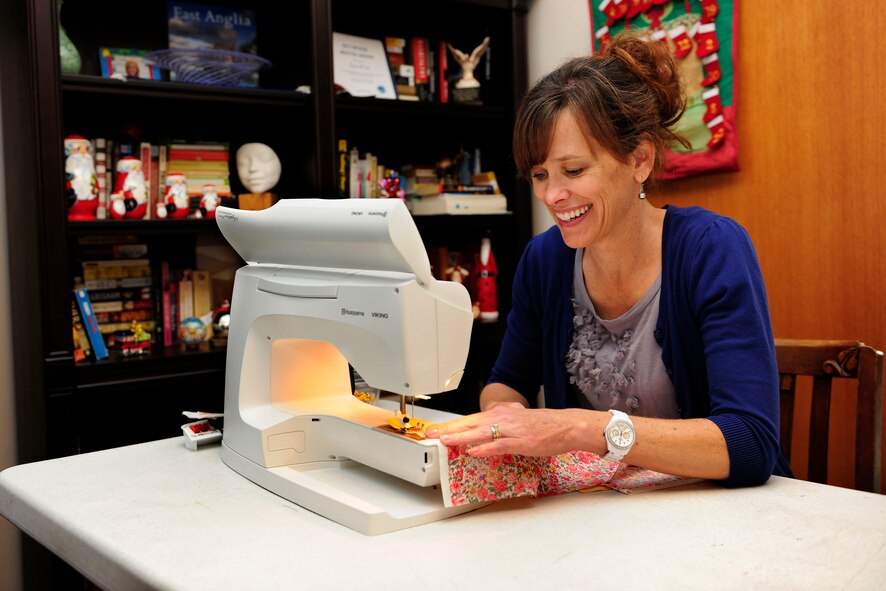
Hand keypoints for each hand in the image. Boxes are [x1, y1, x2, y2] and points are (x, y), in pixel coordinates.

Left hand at [425, 404, 598, 457]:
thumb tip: (486, 426)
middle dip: (449, 429)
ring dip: (461, 437)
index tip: (435, 430)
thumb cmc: (543, 425)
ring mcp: (511, 429)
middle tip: (431, 434)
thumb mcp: (517, 418)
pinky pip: (498, 444)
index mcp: (500, 412)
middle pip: (470, 423)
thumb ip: (501, 420)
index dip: (451, 425)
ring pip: (480, 432)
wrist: (565, 425)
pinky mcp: (520, 441)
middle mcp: (503, 417)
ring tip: (444, 441)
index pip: (470, 419)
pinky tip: (473, 451)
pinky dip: (484, 448)